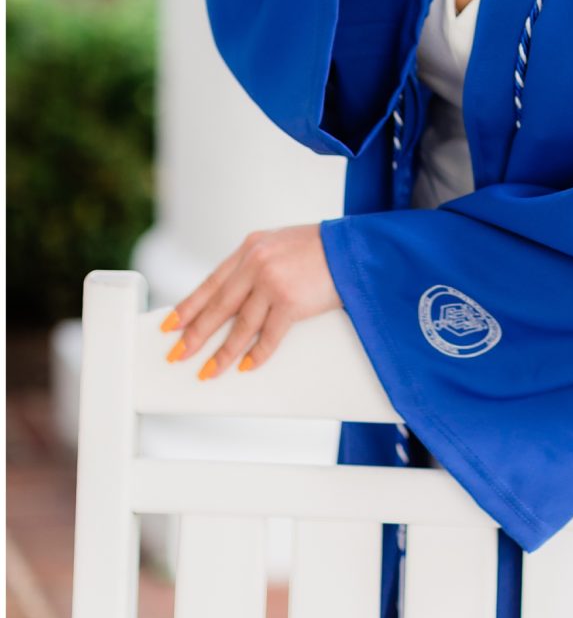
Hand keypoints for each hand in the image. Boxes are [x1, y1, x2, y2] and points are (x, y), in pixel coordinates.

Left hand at [162, 225, 341, 379]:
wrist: (356, 248)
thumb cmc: (323, 248)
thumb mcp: (281, 245)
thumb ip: (256, 265)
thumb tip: (233, 298)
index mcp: (250, 248)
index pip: (211, 282)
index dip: (188, 307)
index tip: (170, 325)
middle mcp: (256, 263)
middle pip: (218, 307)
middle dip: (195, 335)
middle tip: (178, 355)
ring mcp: (272, 281)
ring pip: (239, 326)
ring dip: (222, 353)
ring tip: (208, 371)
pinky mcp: (291, 301)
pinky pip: (268, 335)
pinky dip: (257, 354)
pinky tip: (247, 365)